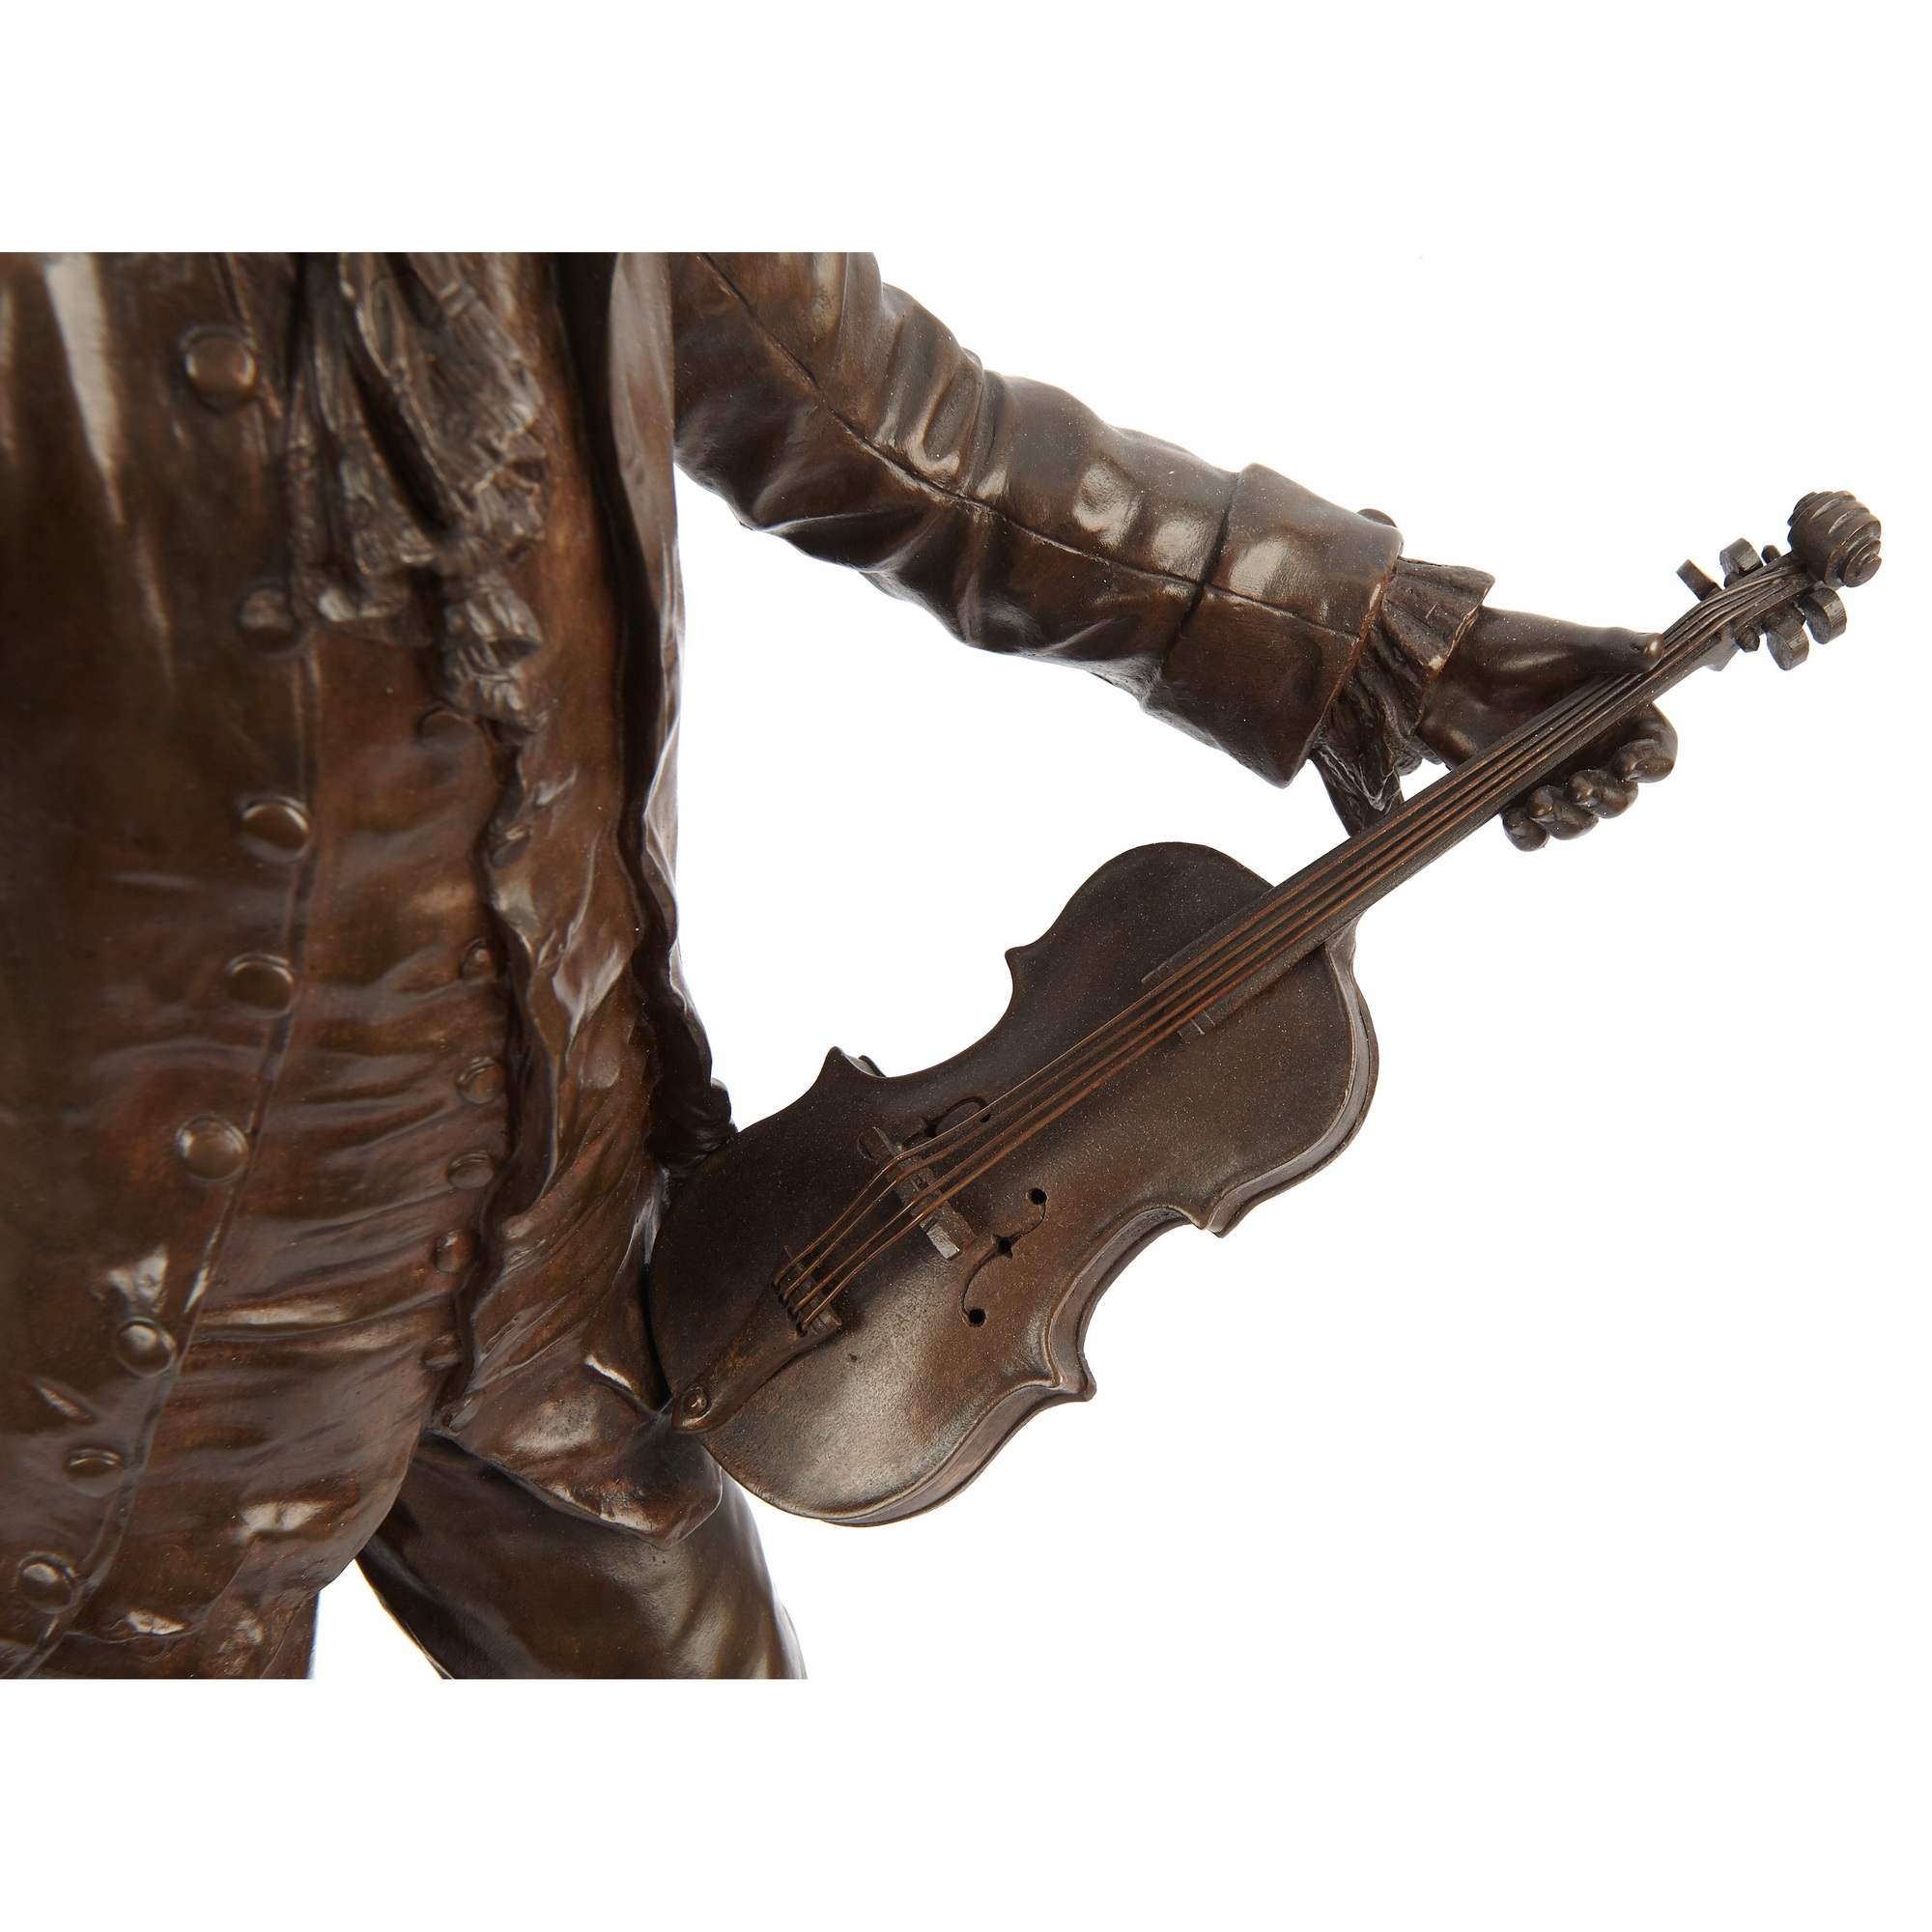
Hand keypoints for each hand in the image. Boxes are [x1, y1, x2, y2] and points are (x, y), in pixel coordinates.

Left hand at [1415, 607, 1676, 849]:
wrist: (1444, 667)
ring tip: (1541, 800)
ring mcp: (1553, 776)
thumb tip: (1657, 646)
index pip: (1657, 750)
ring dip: (1568, 820)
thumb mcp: (1569, 642)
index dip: (1652, 764)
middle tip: (1582, 785)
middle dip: (1609, 800)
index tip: (1628, 762)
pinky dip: (1530, 835)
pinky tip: (1519, 820)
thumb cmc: (1508, 646)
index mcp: (1615, 716)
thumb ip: (1615, 646)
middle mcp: (1591, 752)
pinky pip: (1532, 832)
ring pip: (1579, 822)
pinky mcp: (1514, 794)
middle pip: (1621, 798)